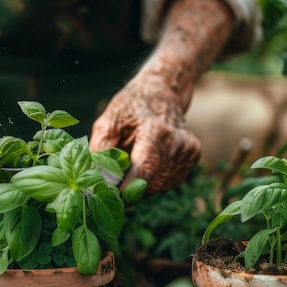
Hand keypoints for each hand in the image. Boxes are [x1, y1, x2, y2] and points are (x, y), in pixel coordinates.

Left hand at [89, 75, 200, 193]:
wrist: (163, 91)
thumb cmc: (131, 106)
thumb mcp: (108, 122)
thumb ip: (100, 151)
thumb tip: (93, 179)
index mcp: (156, 131)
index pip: (144, 171)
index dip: (126, 189)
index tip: (109, 195)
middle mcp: (177, 142)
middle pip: (150, 183)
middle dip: (129, 187)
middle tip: (114, 178)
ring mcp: (188, 150)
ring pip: (159, 186)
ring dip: (142, 184)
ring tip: (133, 163)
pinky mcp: (193, 157)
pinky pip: (169, 182)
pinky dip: (154, 179)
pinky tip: (148, 161)